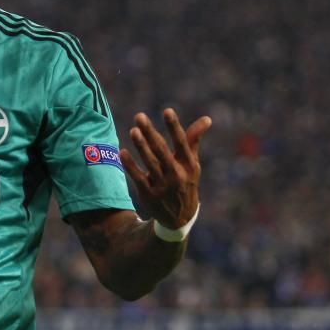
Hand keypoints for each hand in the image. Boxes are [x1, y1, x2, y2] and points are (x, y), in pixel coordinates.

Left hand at [119, 108, 211, 228]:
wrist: (179, 218)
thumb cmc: (185, 183)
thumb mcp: (192, 164)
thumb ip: (193, 141)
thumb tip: (206, 119)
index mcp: (189, 165)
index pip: (182, 143)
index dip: (174, 127)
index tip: (167, 111)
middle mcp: (177, 174)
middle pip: (161, 150)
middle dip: (150, 133)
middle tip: (139, 116)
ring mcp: (162, 185)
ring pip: (149, 163)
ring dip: (140, 146)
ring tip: (133, 131)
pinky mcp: (149, 194)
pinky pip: (137, 177)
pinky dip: (130, 165)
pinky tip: (122, 152)